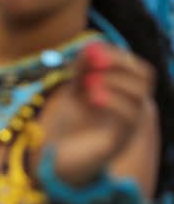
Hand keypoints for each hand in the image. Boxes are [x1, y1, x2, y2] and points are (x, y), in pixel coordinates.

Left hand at [40, 42, 154, 186]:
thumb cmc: (68, 122)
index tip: (93, 49)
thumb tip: (90, 45)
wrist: (58, 157)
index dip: (118, 54)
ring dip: (115, 82)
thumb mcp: (73, 89)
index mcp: (125, 93)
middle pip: (145, 78)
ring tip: (88, 81)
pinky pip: (128, 119)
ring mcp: (129, 126)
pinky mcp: (120, 142)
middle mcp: (133, 108)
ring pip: (140, 98)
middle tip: (94, 62)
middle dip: (121, 64)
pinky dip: (112, 102)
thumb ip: (81, 69)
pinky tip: (91, 97)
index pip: (137, 66)